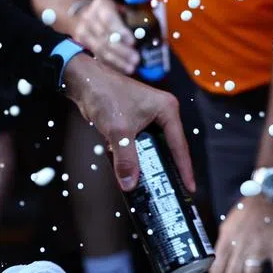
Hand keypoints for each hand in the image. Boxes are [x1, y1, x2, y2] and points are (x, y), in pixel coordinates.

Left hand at [63, 52, 194, 191]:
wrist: (83, 81)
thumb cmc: (105, 96)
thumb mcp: (119, 131)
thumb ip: (126, 159)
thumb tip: (129, 185)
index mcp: (166, 109)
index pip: (179, 145)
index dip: (184, 168)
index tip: (190, 188)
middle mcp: (161, 113)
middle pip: (167, 147)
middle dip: (166, 169)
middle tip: (171, 191)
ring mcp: (147, 117)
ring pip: (151, 148)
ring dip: (148, 165)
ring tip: (153, 188)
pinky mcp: (132, 122)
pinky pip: (138, 145)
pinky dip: (135, 158)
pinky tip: (133, 174)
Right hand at [72, 0, 139, 74]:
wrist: (83, 12)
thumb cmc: (108, 10)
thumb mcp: (119, 7)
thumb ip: (131, 17)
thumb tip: (147, 33)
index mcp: (100, 5)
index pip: (109, 19)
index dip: (120, 31)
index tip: (133, 42)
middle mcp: (88, 17)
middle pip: (104, 37)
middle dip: (121, 51)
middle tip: (136, 59)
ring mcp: (83, 31)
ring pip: (100, 49)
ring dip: (117, 60)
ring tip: (131, 68)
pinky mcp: (81, 42)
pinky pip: (97, 55)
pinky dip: (110, 63)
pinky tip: (122, 68)